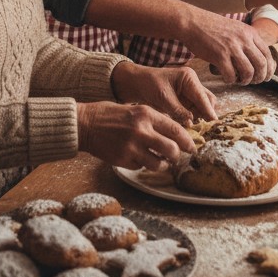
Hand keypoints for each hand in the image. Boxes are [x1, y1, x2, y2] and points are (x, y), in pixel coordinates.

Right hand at [76, 101, 194, 170]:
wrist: (85, 124)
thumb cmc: (110, 114)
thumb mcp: (135, 109)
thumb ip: (153, 120)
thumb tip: (173, 133)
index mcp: (146, 114)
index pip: (175, 129)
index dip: (187, 140)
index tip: (192, 146)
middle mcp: (141, 131)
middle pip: (171, 149)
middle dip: (178, 155)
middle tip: (178, 156)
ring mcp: (132, 147)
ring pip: (159, 163)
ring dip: (162, 164)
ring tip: (161, 162)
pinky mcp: (123, 160)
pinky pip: (141, 167)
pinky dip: (144, 165)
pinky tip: (139, 158)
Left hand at [111, 61, 216, 123]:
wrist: (138, 83)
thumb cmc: (149, 85)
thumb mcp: (163, 97)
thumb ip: (178, 110)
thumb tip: (191, 123)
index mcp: (188, 77)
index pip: (202, 96)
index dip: (208, 110)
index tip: (213, 122)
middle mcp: (193, 83)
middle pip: (208, 100)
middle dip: (207, 113)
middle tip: (203, 127)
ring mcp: (190, 91)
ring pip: (203, 106)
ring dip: (201, 117)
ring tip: (196, 129)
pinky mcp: (186, 100)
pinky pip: (195, 110)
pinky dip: (194, 118)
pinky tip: (189, 126)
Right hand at [183, 11, 274, 84]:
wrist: (192, 22)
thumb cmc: (211, 27)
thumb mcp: (235, 28)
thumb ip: (246, 40)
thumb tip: (256, 58)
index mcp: (249, 32)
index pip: (267, 54)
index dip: (269, 68)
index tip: (266, 76)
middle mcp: (244, 39)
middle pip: (261, 65)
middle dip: (260, 77)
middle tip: (254, 82)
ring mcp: (232, 47)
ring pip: (249, 72)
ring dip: (245, 81)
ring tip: (239, 81)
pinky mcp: (219, 55)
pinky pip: (231, 75)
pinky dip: (231, 80)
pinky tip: (227, 78)